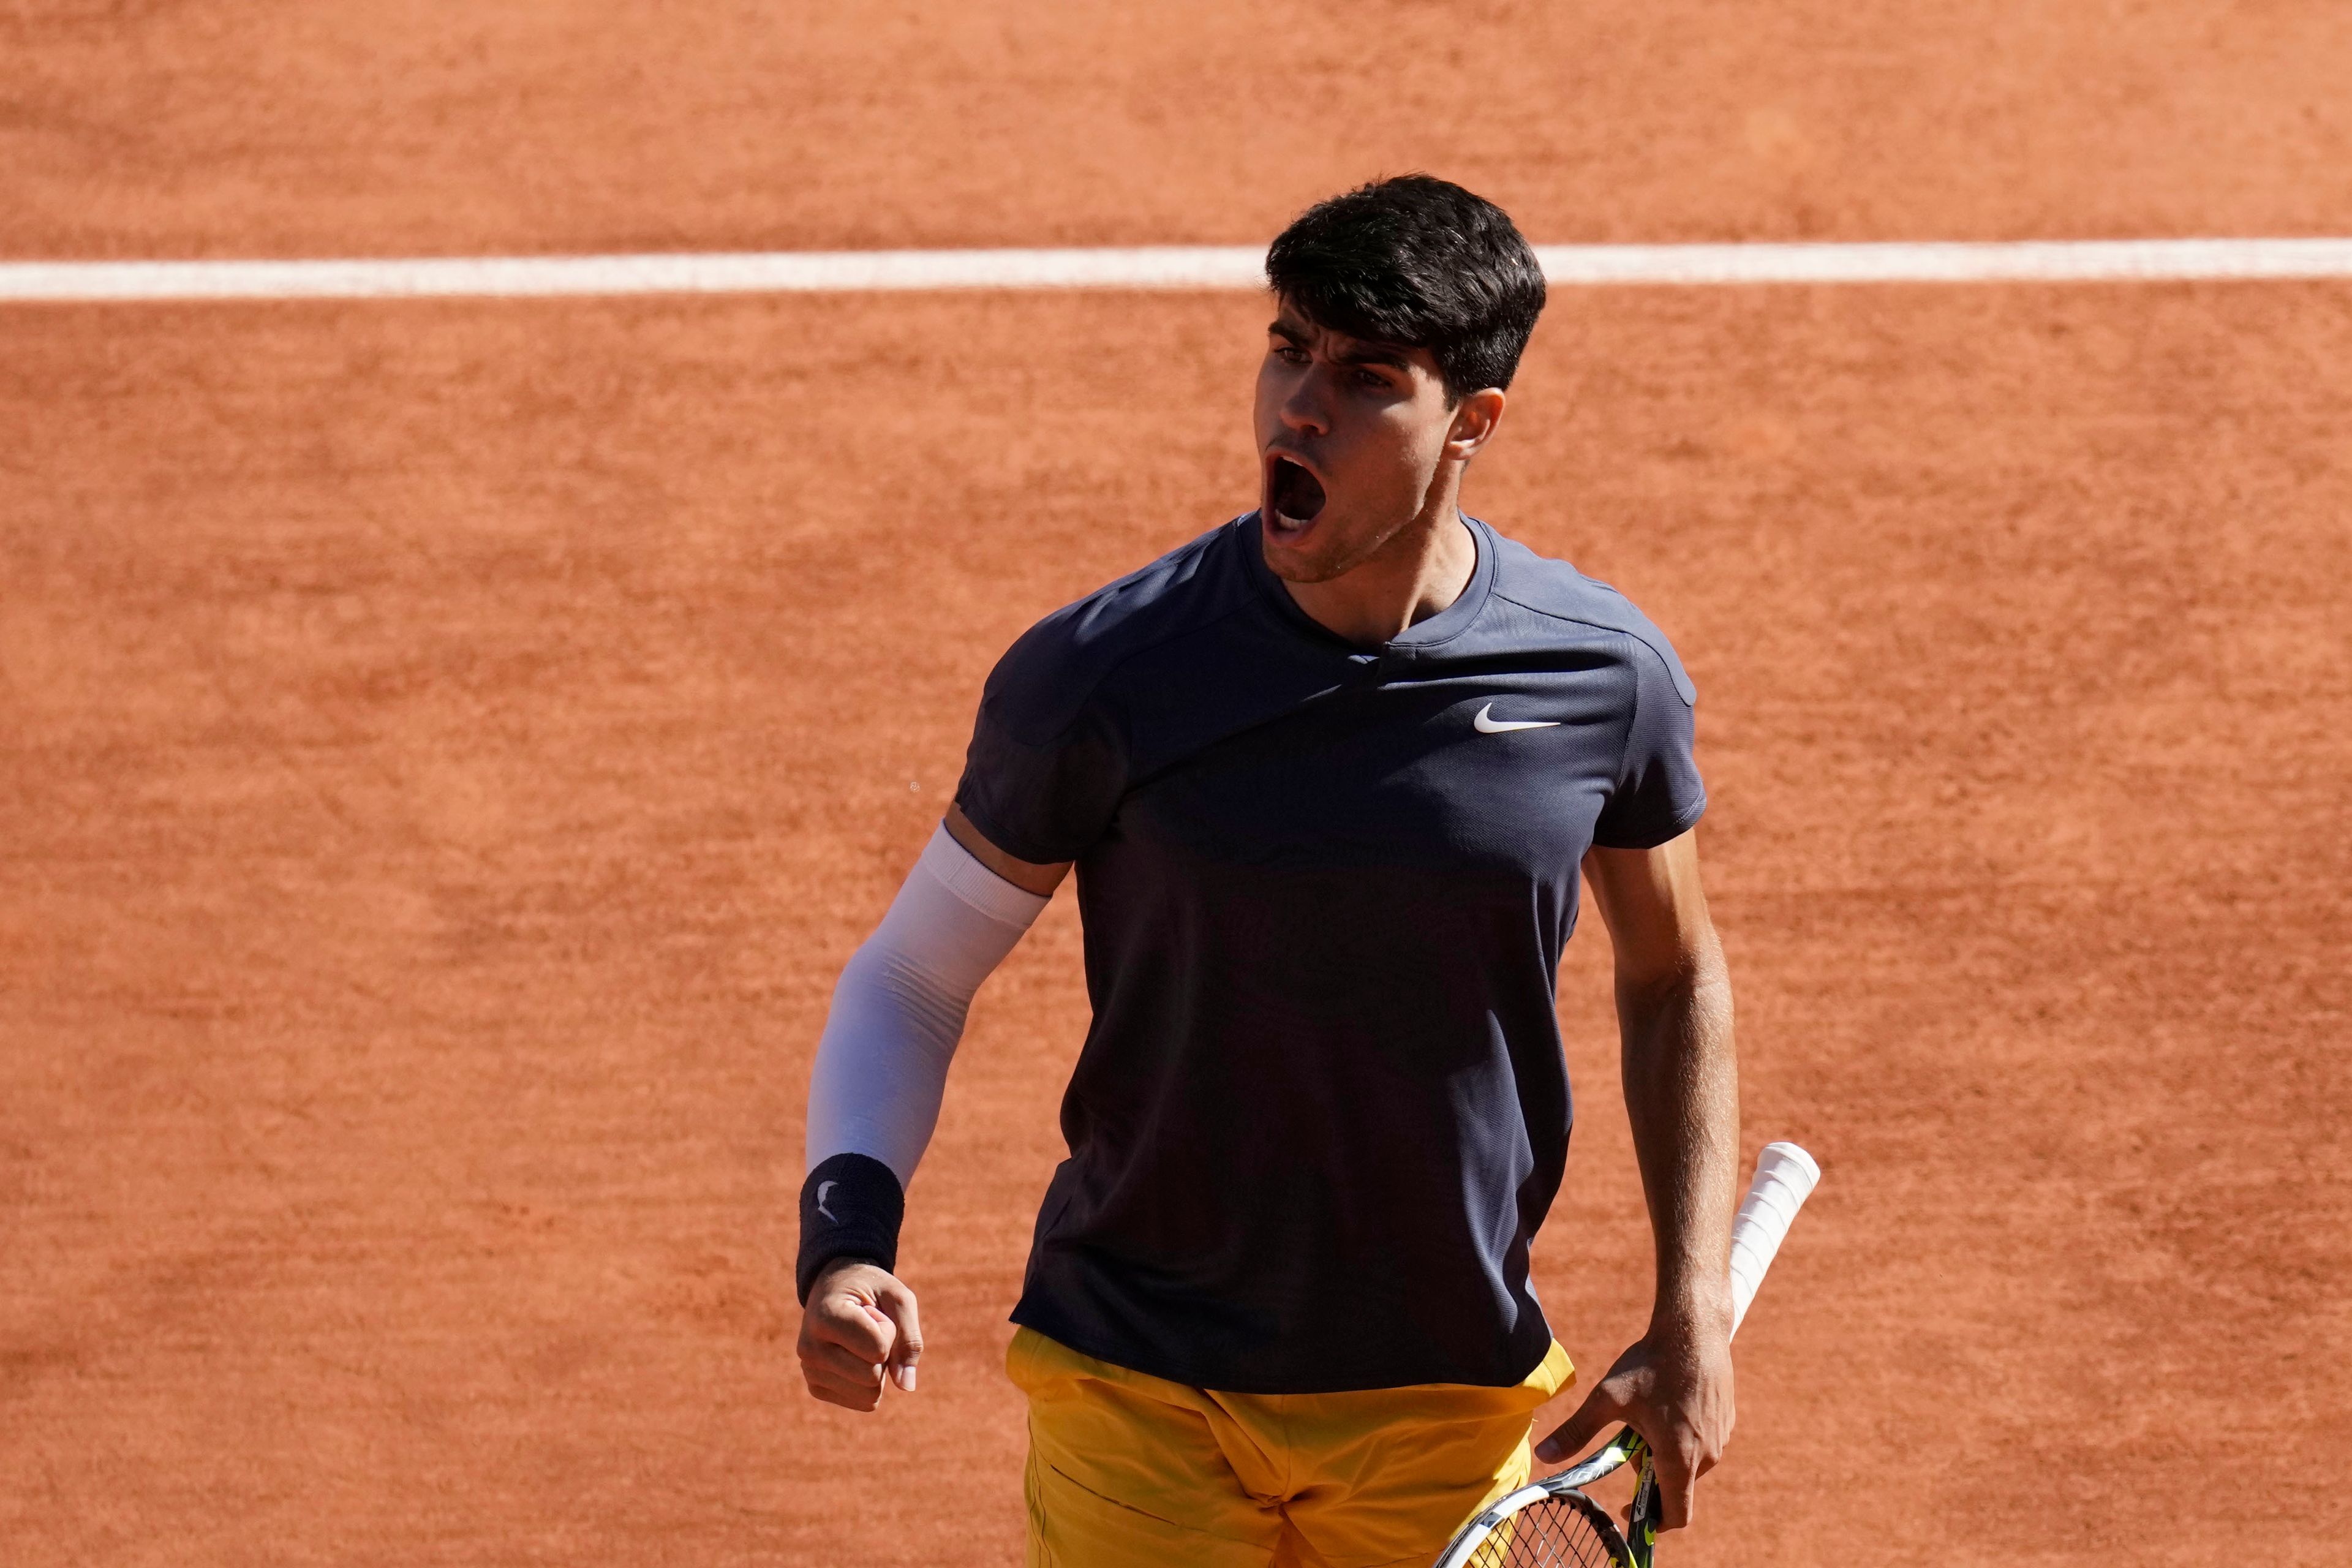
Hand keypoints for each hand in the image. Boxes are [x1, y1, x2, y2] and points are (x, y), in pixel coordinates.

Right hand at [797, 1258, 922, 1410]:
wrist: (834, 1288)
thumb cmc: (870, 1289)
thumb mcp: (898, 1298)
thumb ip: (909, 1338)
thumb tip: (907, 1387)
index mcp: (825, 1318)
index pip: (878, 1350)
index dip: (889, 1330)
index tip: (871, 1310)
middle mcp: (809, 1349)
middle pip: (872, 1377)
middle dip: (883, 1353)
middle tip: (866, 1326)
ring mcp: (809, 1372)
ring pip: (869, 1396)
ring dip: (877, 1368)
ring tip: (858, 1340)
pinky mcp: (816, 1388)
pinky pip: (864, 1403)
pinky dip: (869, 1382)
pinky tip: (853, 1355)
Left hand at [1533, 1316, 1733, 1530]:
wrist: (1693, 1329)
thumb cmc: (1651, 1364)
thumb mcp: (1608, 1398)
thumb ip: (1577, 1432)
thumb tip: (1542, 1455)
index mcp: (1680, 1458)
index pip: (1675, 1515)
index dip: (1651, 1521)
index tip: (1628, 1509)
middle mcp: (1707, 1455)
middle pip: (1676, 1485)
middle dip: (1648, 1471)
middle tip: (1628, 1437)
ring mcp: (1721, 1438)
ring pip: (1689, 1462)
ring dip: (1665, 1452)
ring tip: (1647, 1415)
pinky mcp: (1726, 1421)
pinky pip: (1702, 1442)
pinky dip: (1682, 1436)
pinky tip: (1667, 1403)